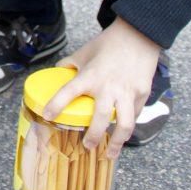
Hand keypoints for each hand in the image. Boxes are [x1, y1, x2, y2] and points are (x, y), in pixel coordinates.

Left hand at [41, 17, 160, 159]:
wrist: (139, 36)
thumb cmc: (108, 43)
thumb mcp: (84, 52)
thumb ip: (70, 64)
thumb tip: (57, 72)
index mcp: (90, 75)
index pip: (69, 92)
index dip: (56, 105)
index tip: (48, 116)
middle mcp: (108, 87)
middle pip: (100, 118)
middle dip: (93, 136)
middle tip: (86, 145)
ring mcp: (127, 92)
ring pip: (124, 124)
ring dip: (116, 142)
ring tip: (109, 153)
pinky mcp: (142, 94)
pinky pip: (134, 115)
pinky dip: (128, 127)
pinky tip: (122, 135)